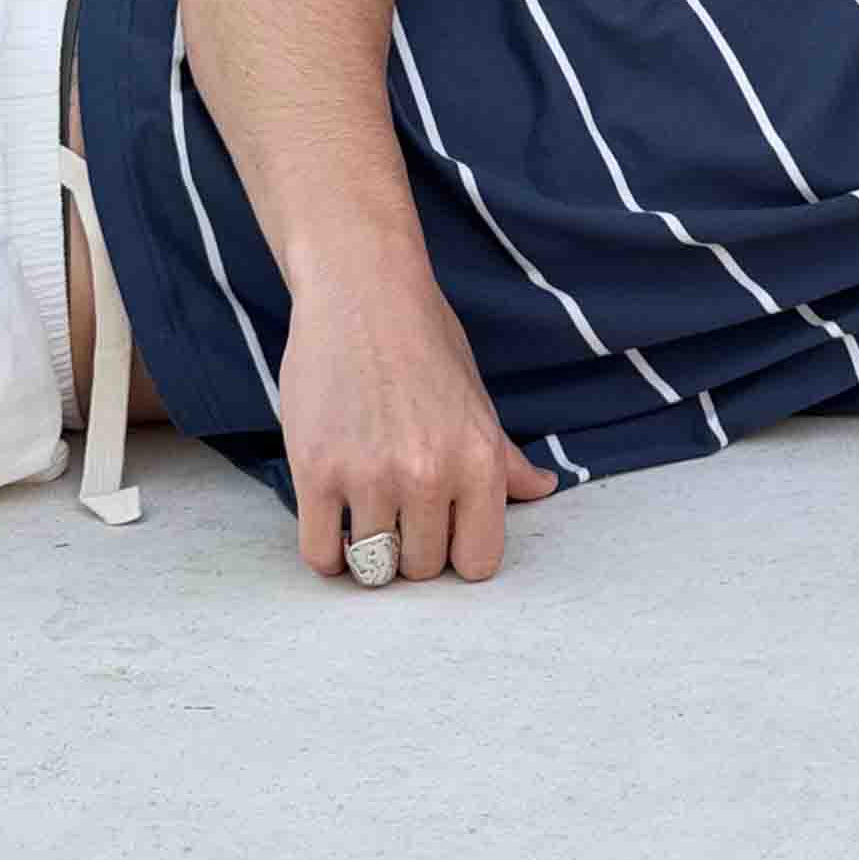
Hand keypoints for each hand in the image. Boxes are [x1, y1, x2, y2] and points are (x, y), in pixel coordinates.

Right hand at [279, 246, 558, 582]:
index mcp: (479, 461)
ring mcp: (369, 476)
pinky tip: (332, 520)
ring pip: (373, 567)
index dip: (457, 552)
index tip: (441, 530)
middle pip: (422, 569)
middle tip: (397, 511)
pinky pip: (320, 555)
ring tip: (364, 512)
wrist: (362, 290)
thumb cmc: (425, 340)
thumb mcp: (476, 398)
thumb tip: (543, 489)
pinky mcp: (315, 472)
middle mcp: (429, 475)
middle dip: (410, 548)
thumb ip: (504, 458)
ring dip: (367, 550)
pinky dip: (327, 552)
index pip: (478, 564)